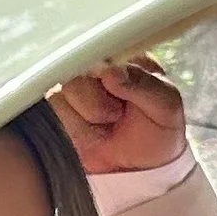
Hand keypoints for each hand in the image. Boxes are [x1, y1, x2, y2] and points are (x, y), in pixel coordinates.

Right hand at [50, 56, 187, 178]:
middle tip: (117, 113)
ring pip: (58, 96)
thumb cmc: (160, 129)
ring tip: (106, 126)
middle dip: (94, 101)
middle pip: (71, 72)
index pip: (97, 46)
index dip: (101, 68)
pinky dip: (75, 133)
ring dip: (85, 120)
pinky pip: (51, 119)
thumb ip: (142, 83)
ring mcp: (70, 93)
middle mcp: (90, 69)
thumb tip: (111, 71)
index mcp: (118, 56)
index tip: (113, 83)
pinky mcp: (57, 117)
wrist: (146, 170)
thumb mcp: (165, 104)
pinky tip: (92, 136)